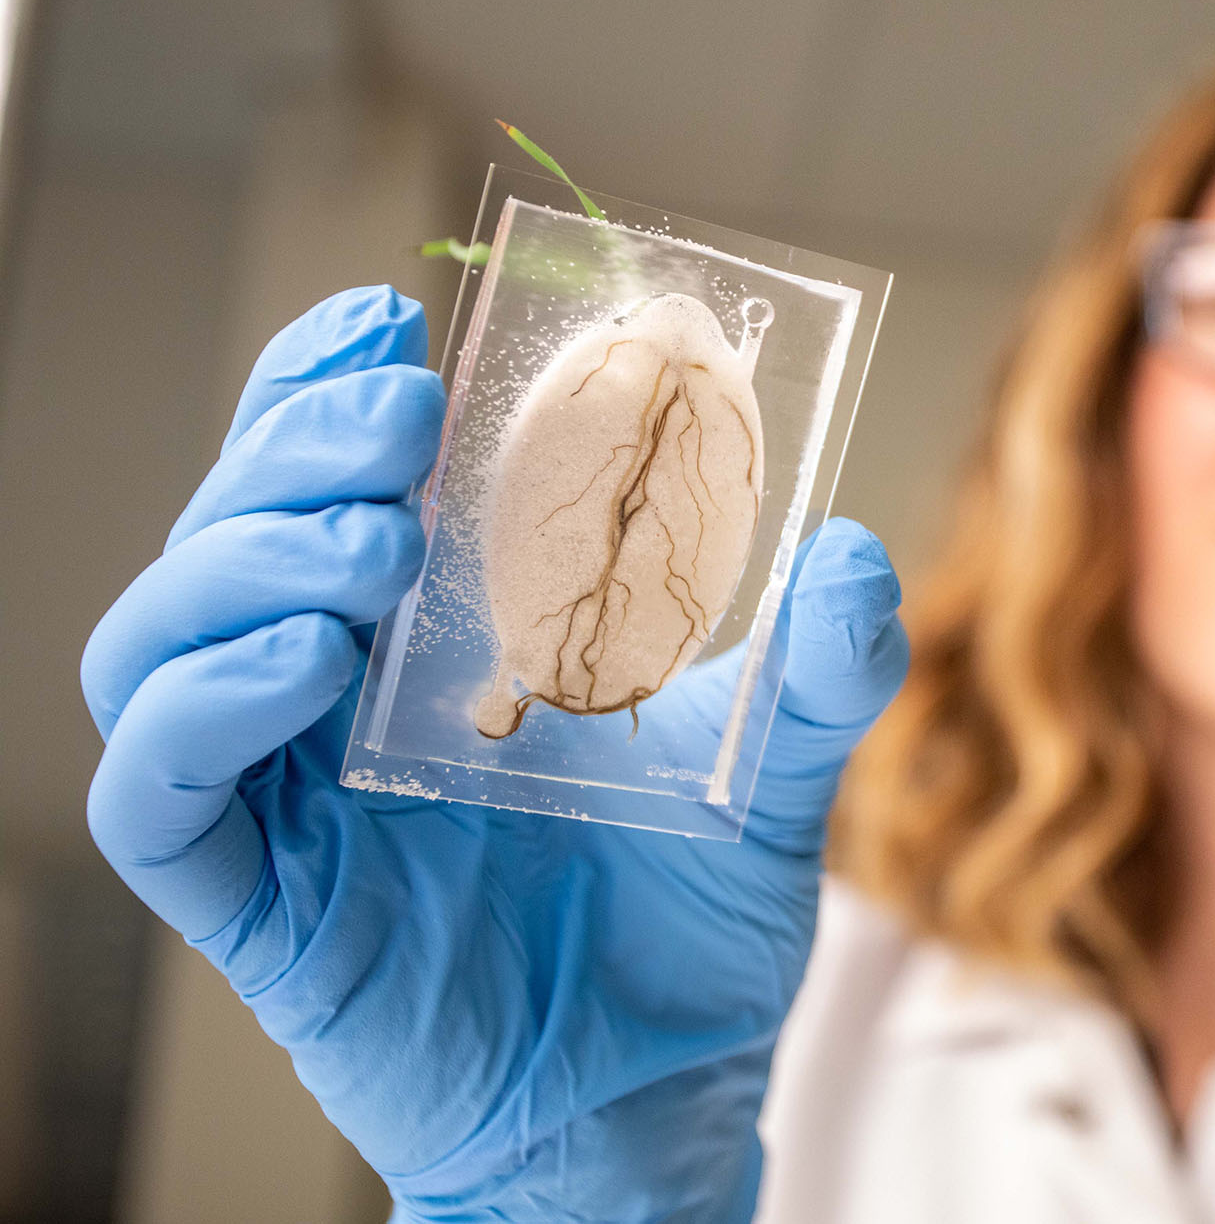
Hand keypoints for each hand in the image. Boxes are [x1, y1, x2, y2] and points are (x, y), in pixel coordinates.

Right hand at [78, 286, 909, 1221]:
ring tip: (376, 536)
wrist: (659, 1096)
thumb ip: (816, 670)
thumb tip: (856, 554)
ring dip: (247, 557)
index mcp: (428, 644)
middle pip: (234, 536)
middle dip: (291, 449)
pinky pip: (154, 793)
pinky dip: (204, 705)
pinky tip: (312, 660)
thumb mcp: (770, 775)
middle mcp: (332, 703)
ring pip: (160, 642)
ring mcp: (283, 801)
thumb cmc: (688, 926)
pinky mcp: (256, 903)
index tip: (390, 323)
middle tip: (399, 410)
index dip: (325, 392)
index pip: (328, 484)